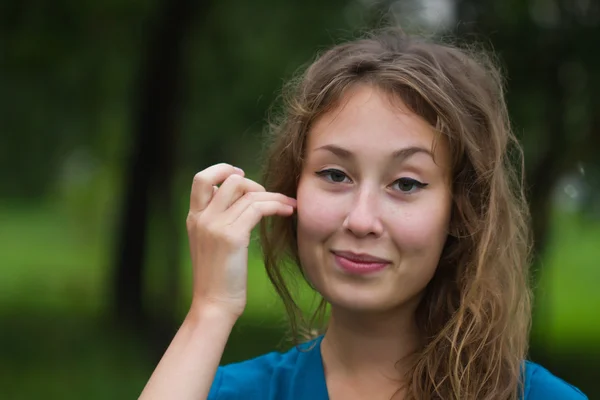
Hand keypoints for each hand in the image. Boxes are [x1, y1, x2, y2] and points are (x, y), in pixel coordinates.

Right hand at [186, 163, 295, 319]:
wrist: (213, 304)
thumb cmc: (218, 278)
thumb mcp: (210, 243)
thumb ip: (218, 220)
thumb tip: (240, 200)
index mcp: (194, 218)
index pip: (201, 178)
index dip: (222, 170)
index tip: (240, 175)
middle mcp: (202, 217)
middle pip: (228, 180)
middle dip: (252, 182)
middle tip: (266, 195)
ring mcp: (215, 225)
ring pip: (249, 193)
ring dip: (274, 195)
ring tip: (288, 204)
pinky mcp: (231, 236)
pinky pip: (258, 208)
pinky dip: (277, 205)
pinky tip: (288, 211)